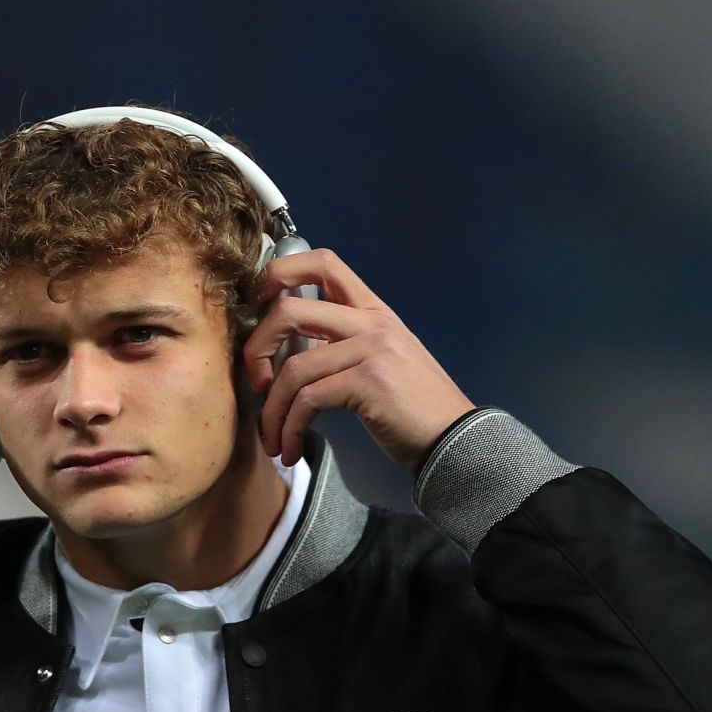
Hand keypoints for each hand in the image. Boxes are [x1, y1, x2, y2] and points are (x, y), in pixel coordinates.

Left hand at [241, 248, 475, 474]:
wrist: (454, 439)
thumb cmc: (413, 407)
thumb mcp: (380, 360)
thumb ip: (341, 345)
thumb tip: (287, 352)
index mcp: (372, 310)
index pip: (323, 263)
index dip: (280, 273)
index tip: (259, 303)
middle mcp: (371, 322)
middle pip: (288, 311)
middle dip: (257, 349)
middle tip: (257, 385)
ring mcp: (371, 350)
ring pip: (293, 368)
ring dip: (273, 411)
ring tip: (274, 438)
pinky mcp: (369, 383)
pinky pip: (308, 401)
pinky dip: (290, 428)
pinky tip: (290, 448)